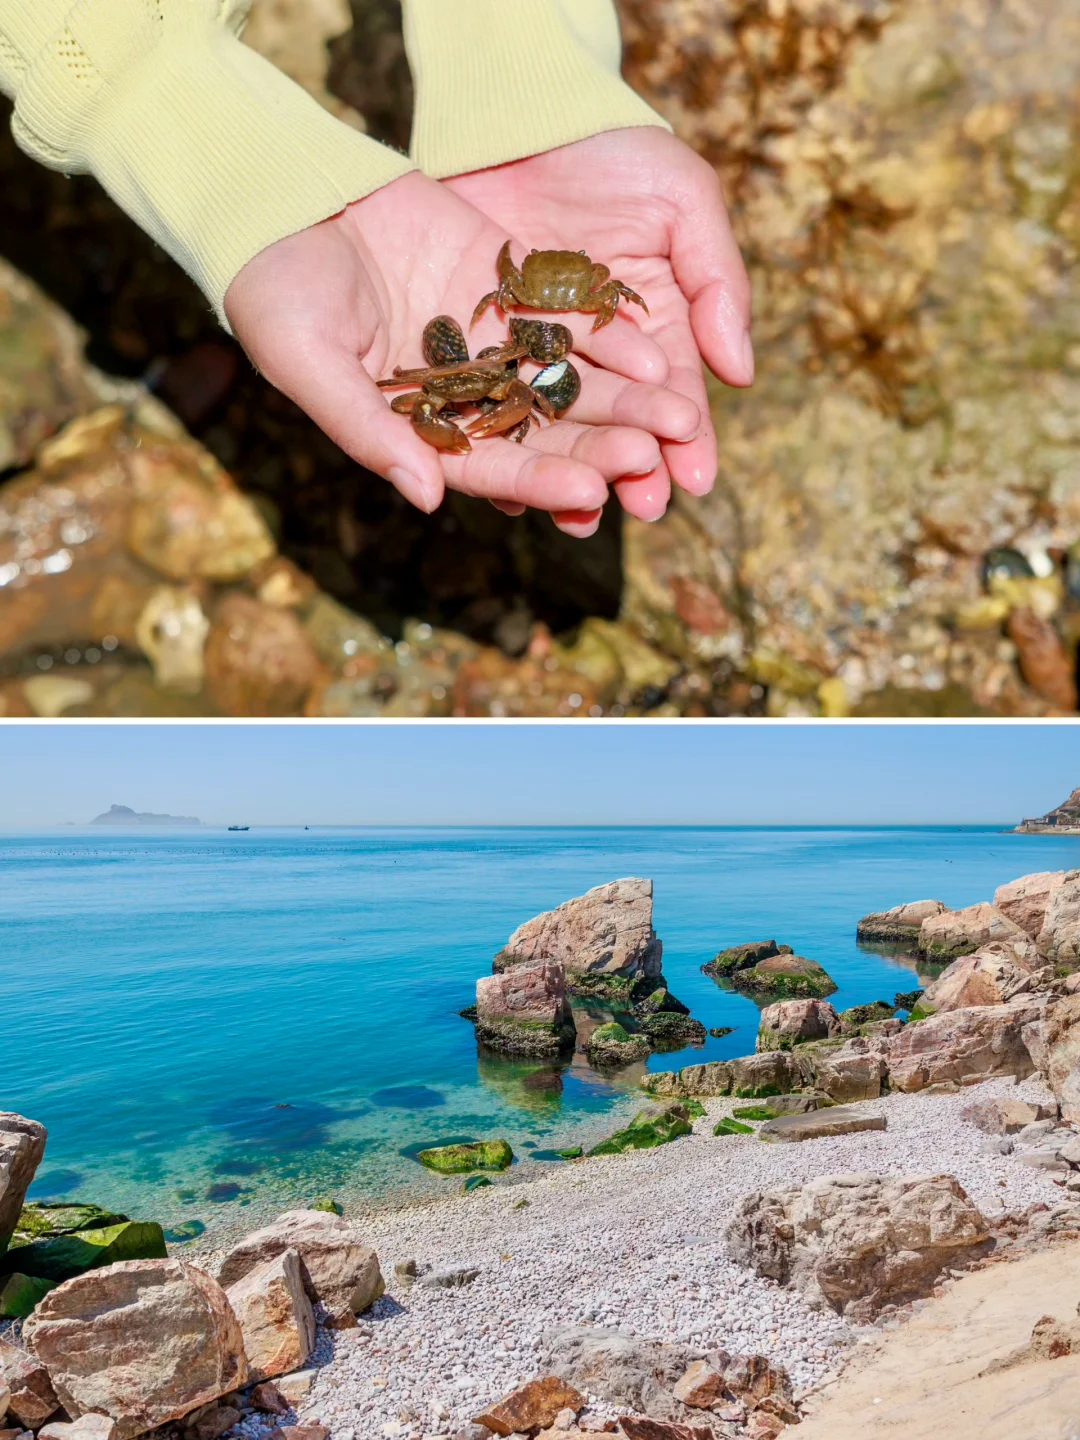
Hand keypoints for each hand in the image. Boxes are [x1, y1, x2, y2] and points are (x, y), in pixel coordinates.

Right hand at [225, 170, 699, 535]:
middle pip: (545, 430)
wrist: (285, 196)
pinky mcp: (508, 288)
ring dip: (627, 399)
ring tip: (681, 415)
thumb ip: (365, 431)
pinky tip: (658, 352)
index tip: (590, 492)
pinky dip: (609, 336)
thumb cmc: (276, 290)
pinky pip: (567, 319)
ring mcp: (491, 343)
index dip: (541, 480)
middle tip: (656, 454)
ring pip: (569, 380)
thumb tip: (427, 499)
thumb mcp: (309, 362)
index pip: (490, 467)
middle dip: (602, 445)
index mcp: (418, 429)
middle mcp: (464, 395)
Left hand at [445, 127, 752, 521]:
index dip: (689, 439)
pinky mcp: (485, 345)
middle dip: (634, 470)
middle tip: (645, 509)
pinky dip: (503, 442)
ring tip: (581, 515)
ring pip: (558, 428)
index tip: (697, 480)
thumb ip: (716, 284)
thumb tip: (742, 373)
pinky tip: (512, 482)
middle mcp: (601, 355)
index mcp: (658, 328)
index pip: (677, 397)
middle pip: (619, 426)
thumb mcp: (686, 202)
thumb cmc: (620, 151)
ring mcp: (540, 353)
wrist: (528, 113)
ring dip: (572, 473)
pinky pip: (496, 404)